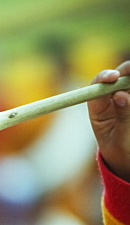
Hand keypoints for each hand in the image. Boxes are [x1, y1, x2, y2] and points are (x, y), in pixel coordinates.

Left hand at [88, 61, 129, 180]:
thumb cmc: (121, 154)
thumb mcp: (121, 140)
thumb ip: (123, 118)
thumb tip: (120, 95)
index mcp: (99, 108)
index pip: (98, 86)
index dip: (104, 77)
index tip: (114, 77)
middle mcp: (114, 97)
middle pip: (121, 74)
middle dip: (129, 71)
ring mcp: (128, 96)